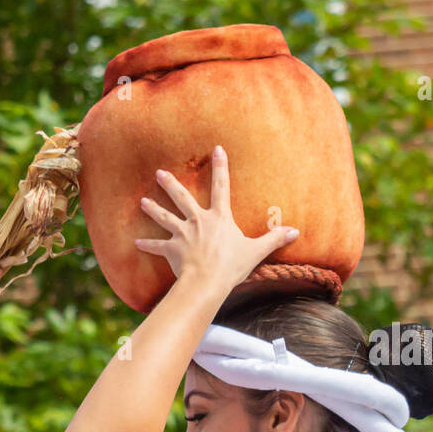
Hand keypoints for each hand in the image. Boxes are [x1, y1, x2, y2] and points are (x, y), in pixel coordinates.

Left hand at [135, 146, 298, 289]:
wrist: (207, 282)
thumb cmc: (231, 266)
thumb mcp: (256, 251)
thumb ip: (274, 239)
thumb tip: (296, 231)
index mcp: (219, 218)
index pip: (221, 186)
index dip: (220, 166)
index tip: (216, 149)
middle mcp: (198, 221)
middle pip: (182, 198)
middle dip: (171, 184)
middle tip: (159, 173)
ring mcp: (183, 234)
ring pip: (165, 217)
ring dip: (154, 209)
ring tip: (143, 202)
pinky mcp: (172, 249)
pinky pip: (157, 246)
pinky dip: (147, 244)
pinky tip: (136, 242)